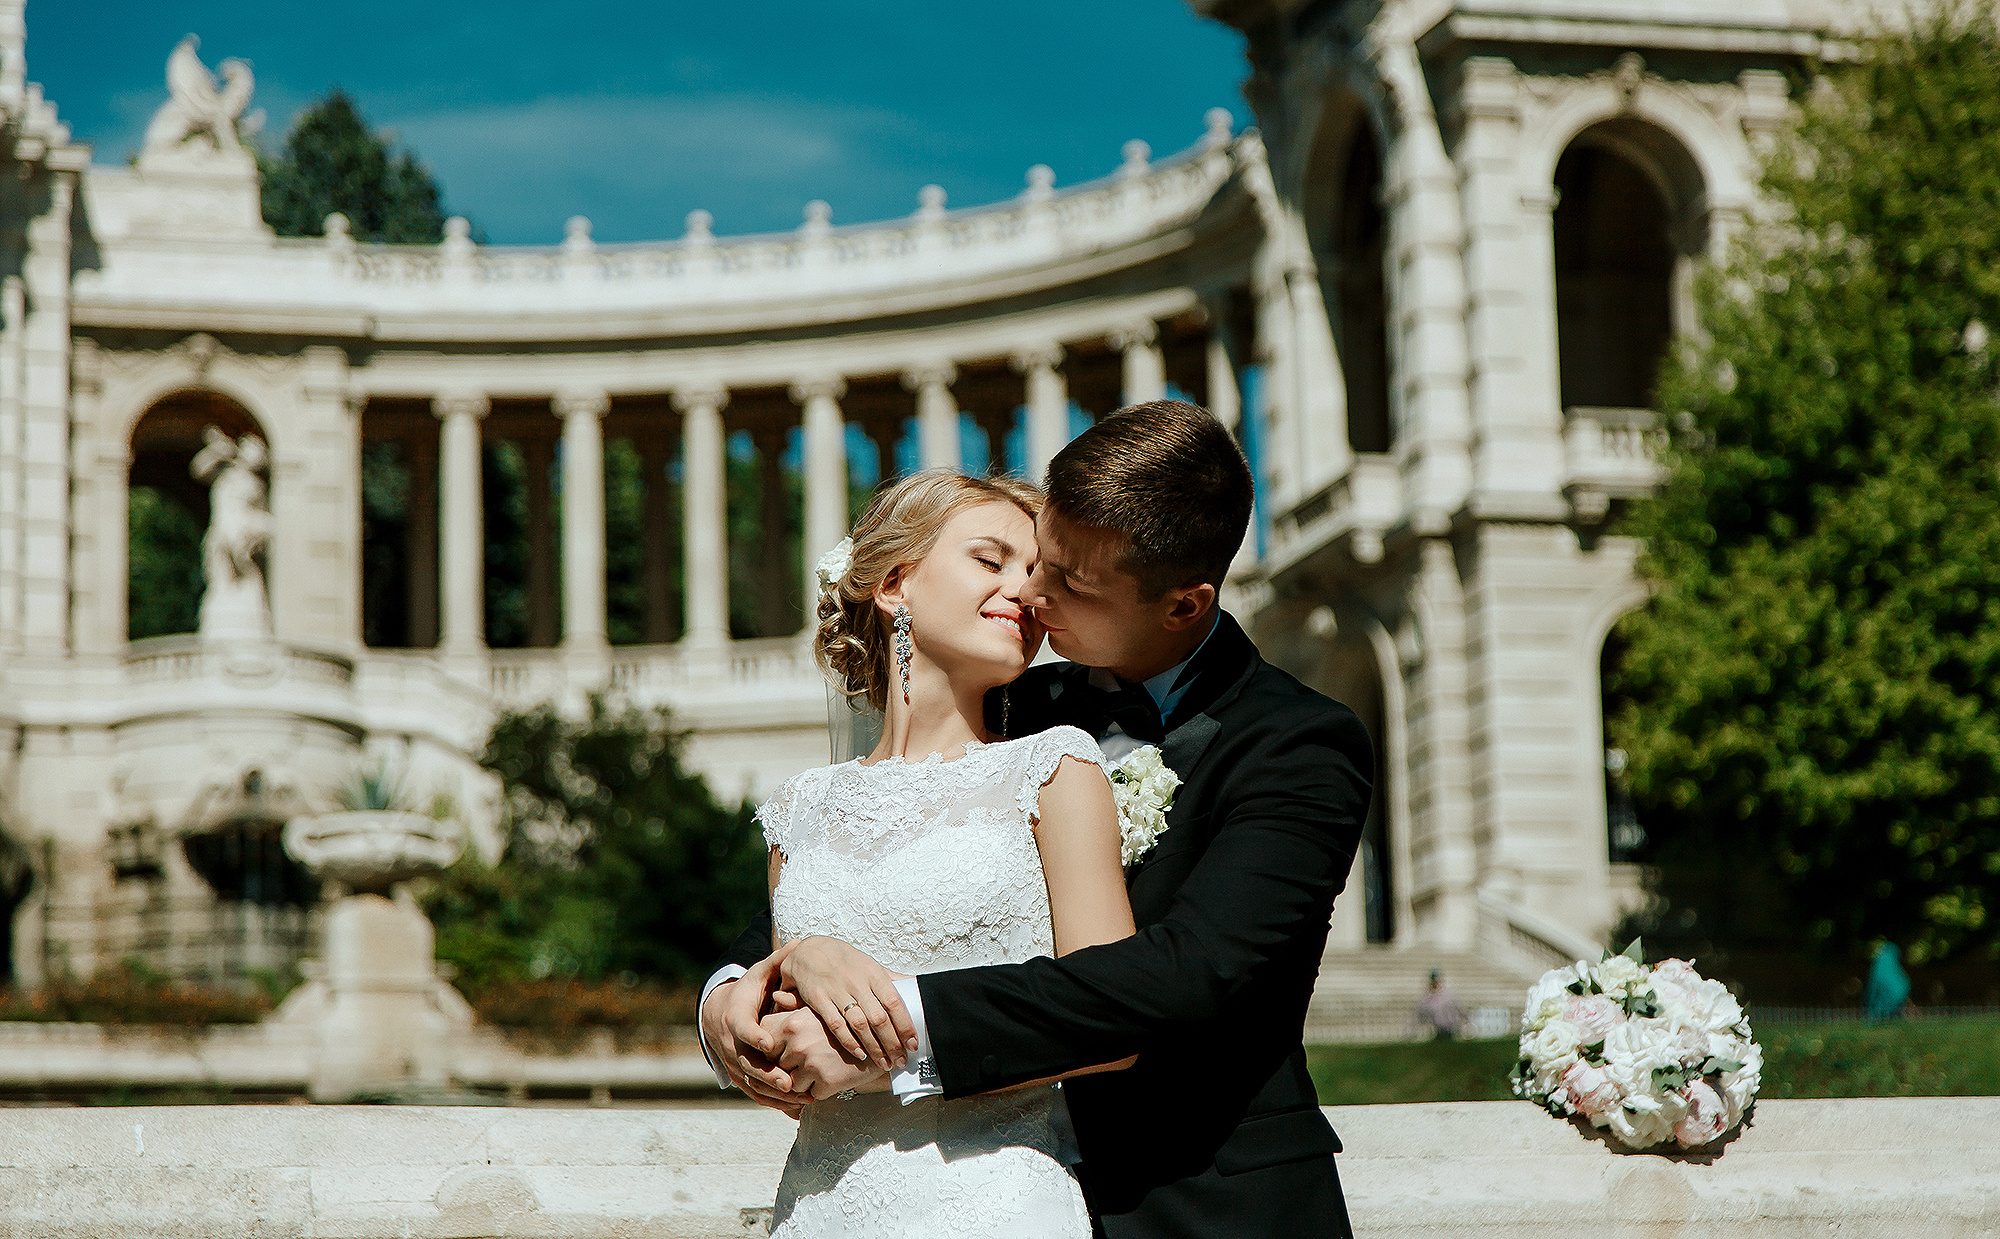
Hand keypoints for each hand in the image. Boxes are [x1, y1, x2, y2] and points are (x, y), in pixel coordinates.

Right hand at [700, 947, 811, 1112]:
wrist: (718, 1016)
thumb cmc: (747, 992)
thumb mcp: (759, 975)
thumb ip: (778, 962)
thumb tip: (799, 942)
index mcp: (736, 1018)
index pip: (743, 1029)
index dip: (754, 1037)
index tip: (769, 1043)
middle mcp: (731, 1044)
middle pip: (747, 1063)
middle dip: (768, 1075)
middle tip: (789, 1083)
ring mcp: (734, 1064)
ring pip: (752, 1084)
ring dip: (774, 1094)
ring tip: (800, 1100)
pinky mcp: (740, 1077)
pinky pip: (756, 1094)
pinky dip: (774, 1103)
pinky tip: (797, 1110)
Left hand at [765, 1005, 887, 1099]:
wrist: (884, 1037)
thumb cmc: (847, 1018)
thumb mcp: (821, 1004)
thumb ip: (793, 1003)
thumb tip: (775, 995)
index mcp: (791, 1023)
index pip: (765, 1043)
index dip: (771, 1049)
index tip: (781, 1050)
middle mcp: (798, 1043)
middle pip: (775, 1066)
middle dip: (787, 1067)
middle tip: (805, 1061)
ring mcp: (812, 1064)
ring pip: (790, 1084)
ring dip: (802, 1081)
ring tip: (821, 1068)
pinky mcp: (827, 1082)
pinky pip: (809, 1095)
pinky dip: (819, 1090)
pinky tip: (832, 1076)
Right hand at [778, 935, 916, 1071]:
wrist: (809, 951)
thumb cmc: (843, 960)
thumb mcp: (869, 964)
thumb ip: (890, 979)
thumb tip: (913, 987)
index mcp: (873, 973)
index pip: (894, 1003)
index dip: (905, 1026)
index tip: (913, 1044)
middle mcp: (857, 982)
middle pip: (879, 1018)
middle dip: (892, 1043)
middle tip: (901, 1061)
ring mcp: (838, 991)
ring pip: (860, 1024)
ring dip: (874, 1047)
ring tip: (884, 1063)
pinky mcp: (820, 1000)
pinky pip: (837, 1025)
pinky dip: (849, 1042)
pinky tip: (860, 1054)